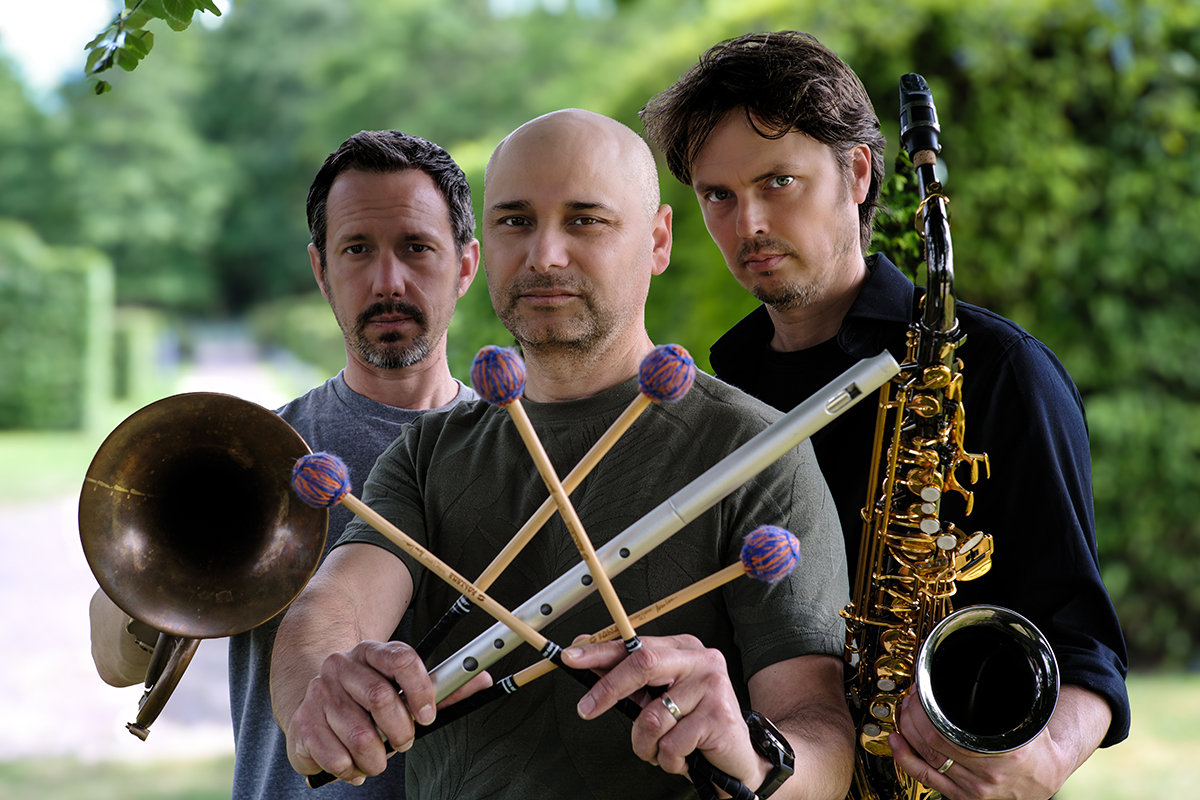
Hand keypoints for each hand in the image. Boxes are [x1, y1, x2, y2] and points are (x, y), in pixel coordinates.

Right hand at [284, 640, 435, 784]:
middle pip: (380, 697)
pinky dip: (351, 770)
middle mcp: (342, 666)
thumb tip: (484, 680)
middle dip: (400, 731)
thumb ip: (442, 689)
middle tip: (403, 742)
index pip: (400, 658)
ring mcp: (319, 692)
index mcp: (371, 651)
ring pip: (359, 735)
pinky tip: (353, 764)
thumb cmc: (365, 700)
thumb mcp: (402, 687)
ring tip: (377, 759)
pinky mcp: (303, 722)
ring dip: (377, 759)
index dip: (420, 690)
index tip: (428, 716)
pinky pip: (336, 757)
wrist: (312, 703)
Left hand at [562, 634, 767, 791]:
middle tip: (586, 710)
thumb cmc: (692, 726)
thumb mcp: (657, 698)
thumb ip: (628, 680)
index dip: (600, 651)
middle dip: (608, 688)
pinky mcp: (718, 716)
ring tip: (659, 749)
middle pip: (642, 663)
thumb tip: (585, 658)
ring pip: (652, 715)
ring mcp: (712, 685)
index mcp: (683, 649)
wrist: (737, 758)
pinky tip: (682, 757)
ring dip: (645, 744)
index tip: (570, 657)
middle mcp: (700, 659)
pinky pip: (670, 743)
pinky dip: (667, 759)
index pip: (635, 644)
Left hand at [890, 688, 1064, 799]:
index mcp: (1007, 754)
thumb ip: (1008, 698)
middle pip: (933, 742)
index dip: (925, 709)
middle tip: (912, 697)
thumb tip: (990, 667)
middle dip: (915, 715)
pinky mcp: (964, 799)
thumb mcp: (1031, 719)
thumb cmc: (1038, 747)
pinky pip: (927, 779)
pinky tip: (897, 742)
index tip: (920, 692)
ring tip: (905, 712)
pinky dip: (906, 759)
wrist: (1046, 778)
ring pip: (928, 758)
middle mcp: (988, 776)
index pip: (947, 730)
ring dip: (909, 731)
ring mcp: (975, 790)